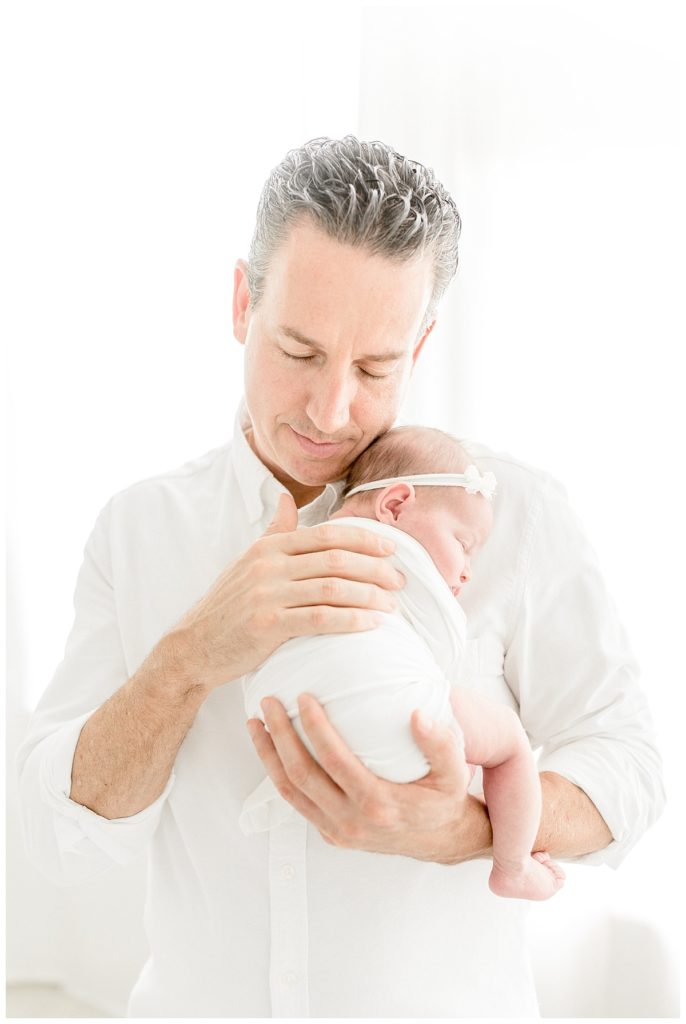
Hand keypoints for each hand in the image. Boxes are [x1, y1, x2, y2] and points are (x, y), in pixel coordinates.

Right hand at [167, 493, 404, 689]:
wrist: (194, 645)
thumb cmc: (228, 605)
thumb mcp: (248, 561)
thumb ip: (275, 531)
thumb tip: (288, 498)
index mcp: (269, 546)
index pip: (327, 534)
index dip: (364, 539)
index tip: (391, 549)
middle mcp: (268, 564)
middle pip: (336, 559)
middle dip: (375, 568)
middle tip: (400, 581)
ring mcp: (267, 594)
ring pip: (332, 587)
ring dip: (369, 596)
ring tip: (391, 606)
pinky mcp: (267, 624)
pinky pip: (321, 618)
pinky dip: (351, 620)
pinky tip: (371, 625)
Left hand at [247, 693, 490, 862]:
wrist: (441, 840)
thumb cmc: (444, 799)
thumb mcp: (454, 772)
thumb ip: (440, 743)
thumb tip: (416, 715)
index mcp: (378, 804)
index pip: (335, 761)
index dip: (315, 728)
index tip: (303, 697)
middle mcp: (352, 821)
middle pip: (302, 775)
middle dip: (279, 736)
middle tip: (268, 702)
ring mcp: (337, 831)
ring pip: (290, 792)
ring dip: (268, 755)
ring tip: (255, 723)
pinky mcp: (330, 834)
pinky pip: (296, 803)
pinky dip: (278, 774)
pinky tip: (271, 748)